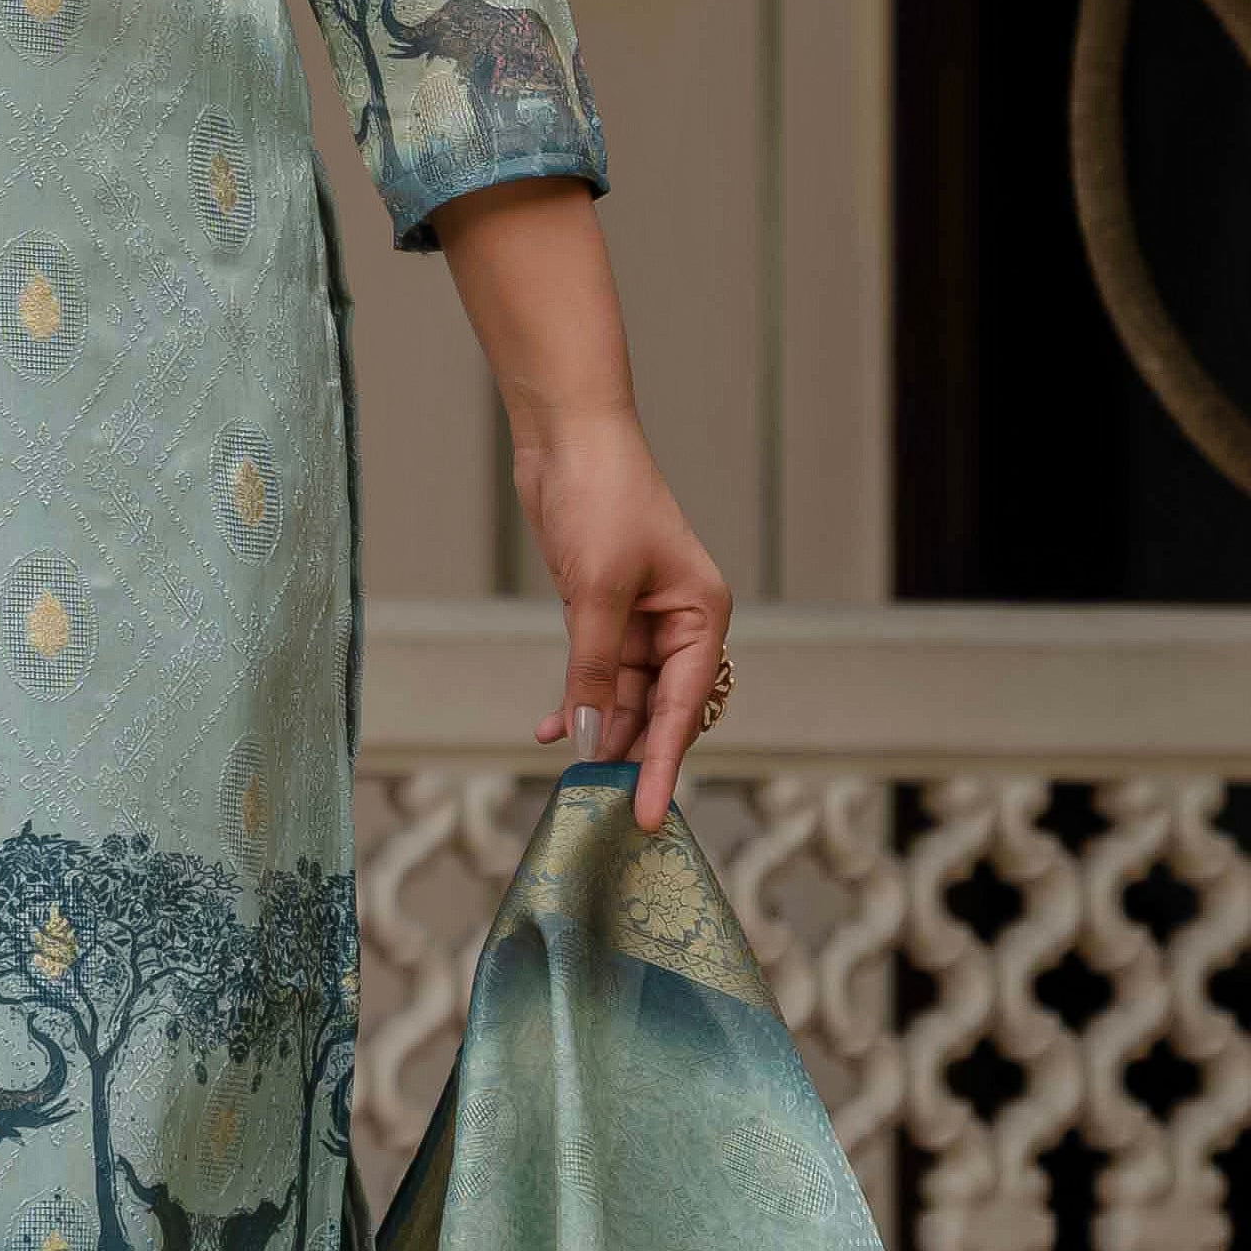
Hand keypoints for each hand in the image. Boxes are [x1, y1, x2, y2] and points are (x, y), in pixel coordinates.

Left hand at [509, 406, 730, 832]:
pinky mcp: (602, 611)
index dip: (662, 764)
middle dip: (628, 750)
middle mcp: (679, 622)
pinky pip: (593, 671)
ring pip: (622, 695)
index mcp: (702, 615)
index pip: (684, 707)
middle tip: (598, 798)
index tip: (645, 812)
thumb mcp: (597, 591)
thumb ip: (593, 668)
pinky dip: (573, 698)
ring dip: (595, 728)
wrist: (567, 437)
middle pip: (658, 708)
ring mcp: (639, 619)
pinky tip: (548, 726)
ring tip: (570, 769)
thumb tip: (585, 735)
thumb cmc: (602, 497)